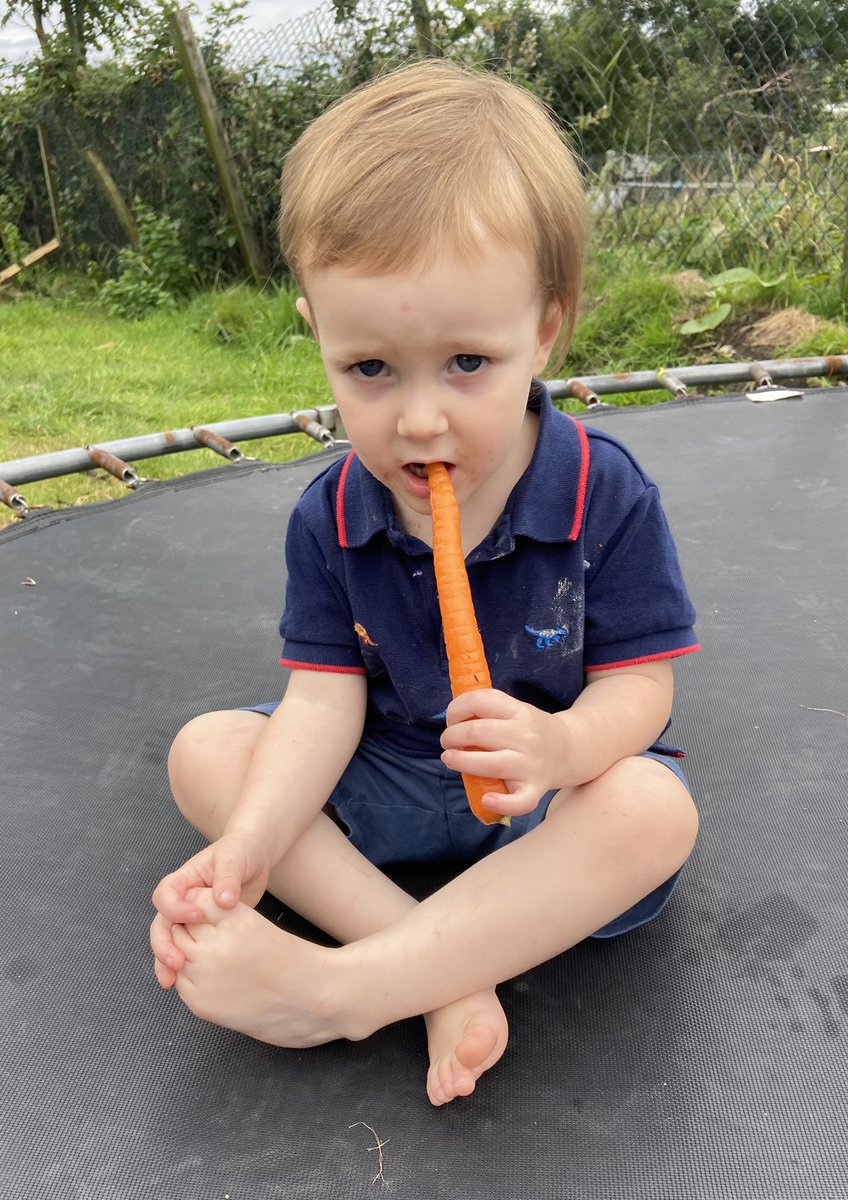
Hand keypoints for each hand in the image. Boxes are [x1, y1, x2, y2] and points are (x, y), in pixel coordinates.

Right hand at [150, 831, 269, 987]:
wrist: (256, 856)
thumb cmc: (241, 851)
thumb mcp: (235, 858)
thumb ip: (227, 876)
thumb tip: (223, 900)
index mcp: (185, 879)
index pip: (165, 895)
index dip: (175, 908)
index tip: (197, 917)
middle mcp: (182, 899)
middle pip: (161, 923)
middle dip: (163, 944)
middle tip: (177, 961)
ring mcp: (191, 917)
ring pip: (169, 940)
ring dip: (166, 960)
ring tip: (170, 980)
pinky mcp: (205, 930)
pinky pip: (187, 948)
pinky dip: (184, 965)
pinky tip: (185, 981)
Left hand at [440, 689, 570, 817]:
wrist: (570, 750)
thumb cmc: (531, 731)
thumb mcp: (515, 710)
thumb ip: (488, 710)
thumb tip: (450, 717)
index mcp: (519, 712)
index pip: (480, 701)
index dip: (456, 709)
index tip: (452, 719)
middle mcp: (525, 736)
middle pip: (478, 732)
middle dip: (452, 736)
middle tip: (448, 742)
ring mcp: (530, 764)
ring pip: (490, 764)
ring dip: (461, 761)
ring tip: (450, 759)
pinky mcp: (535, 789)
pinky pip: (520, 801)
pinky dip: (501, 804)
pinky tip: (486, 799)